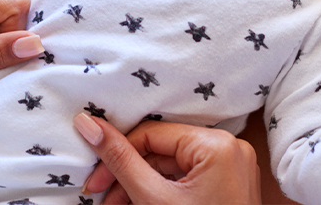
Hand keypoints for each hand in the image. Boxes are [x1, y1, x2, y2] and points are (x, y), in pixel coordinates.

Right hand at [73, 114, 261, 204]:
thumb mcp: (154, 199)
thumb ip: (121, 160)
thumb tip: (88, 124)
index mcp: (216, 144)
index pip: (151, 134)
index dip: (117, 155)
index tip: (95, 180)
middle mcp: (230, 147)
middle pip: (161, 150)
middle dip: (128, 174)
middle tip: (102, 196)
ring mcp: (232, 166)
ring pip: (172, 165)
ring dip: (142, 185)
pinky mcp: (229, 182)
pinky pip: (188, 176)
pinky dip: (163, 190)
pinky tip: (141, 203)